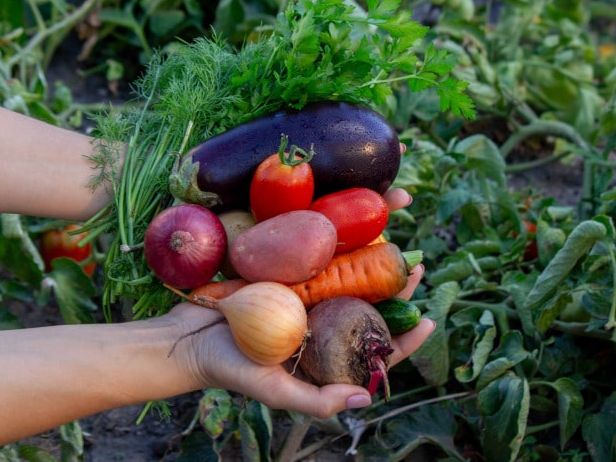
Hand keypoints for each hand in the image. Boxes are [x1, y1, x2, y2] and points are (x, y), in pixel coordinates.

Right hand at [165, 186, 432, 417]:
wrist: (185, 337)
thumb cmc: (229, 369)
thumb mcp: (274, 390)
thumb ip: (316, 400)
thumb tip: (366, 399)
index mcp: (327, 347)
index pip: (374, 345)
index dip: (405, 336)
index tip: (430, 320)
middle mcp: (322, 316)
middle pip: (368, 299)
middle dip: (397, 283)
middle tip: (418, 264)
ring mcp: (305, 288)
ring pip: (348, 267)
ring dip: (373, 248)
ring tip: (397, 231)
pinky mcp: (285, 266)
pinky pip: (316, 247)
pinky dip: (335, 231)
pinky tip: (354, 215)